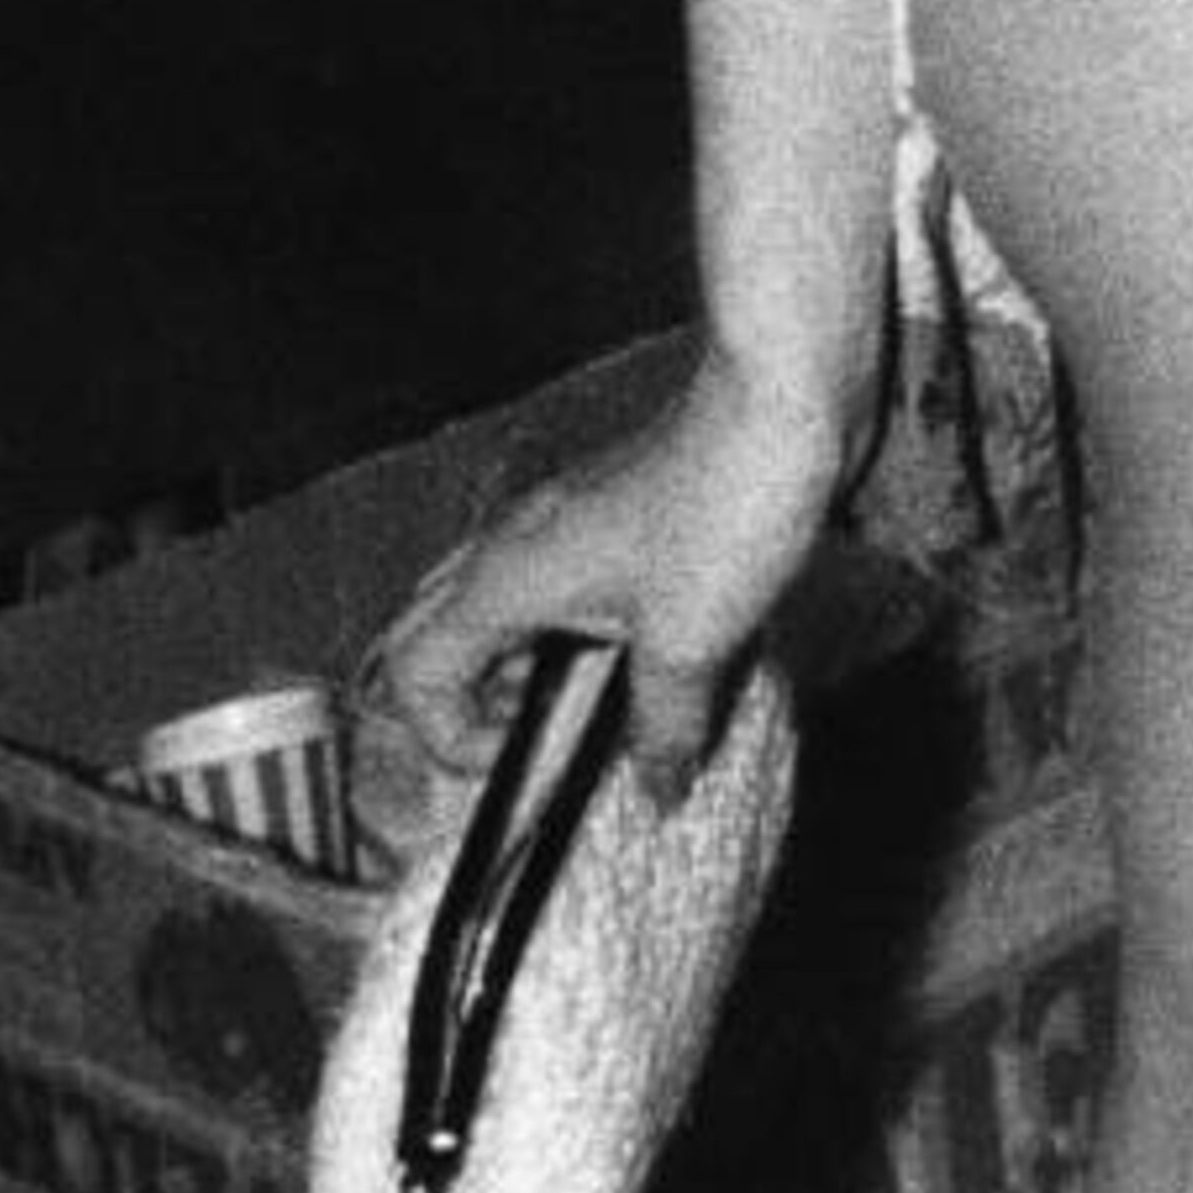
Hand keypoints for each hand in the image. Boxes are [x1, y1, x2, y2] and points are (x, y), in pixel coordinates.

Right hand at [355, 350, 849, 854]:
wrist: (780, 404)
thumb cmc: (721, 507)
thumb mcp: (690, 644)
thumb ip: (662, 730)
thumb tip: (657, 789)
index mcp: (504, 579)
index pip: (413, 672)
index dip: (450, 737)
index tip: (524, 761)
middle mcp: (514, 546)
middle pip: (439, 633)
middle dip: (475, 702)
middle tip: (547, 736)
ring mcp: (560, 523)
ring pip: (500, 607)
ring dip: (527, 666)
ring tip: (599, 704)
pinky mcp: (610, 513)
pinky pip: (560, 585)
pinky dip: (576, 632)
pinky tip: (646, 655)